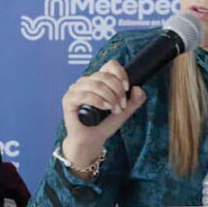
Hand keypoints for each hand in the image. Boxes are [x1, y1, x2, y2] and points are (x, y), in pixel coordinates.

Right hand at [60, 60, 146, 175]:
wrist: (92, 140)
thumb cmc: (104, 124)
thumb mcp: (124, 111)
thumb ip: (134, 100)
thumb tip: (138, 88)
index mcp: (98, 79)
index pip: (110, 65)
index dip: (121, 74)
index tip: (127, 87)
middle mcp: (86, 82)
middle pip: (104, 76)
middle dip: (117, 91)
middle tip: (121, 106)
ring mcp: (75, 89)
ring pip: (96, 84)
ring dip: (110, 97)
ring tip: (115, 110)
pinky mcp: (68, 100)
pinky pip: (85, 95)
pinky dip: (98, 101)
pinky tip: (105, 107)